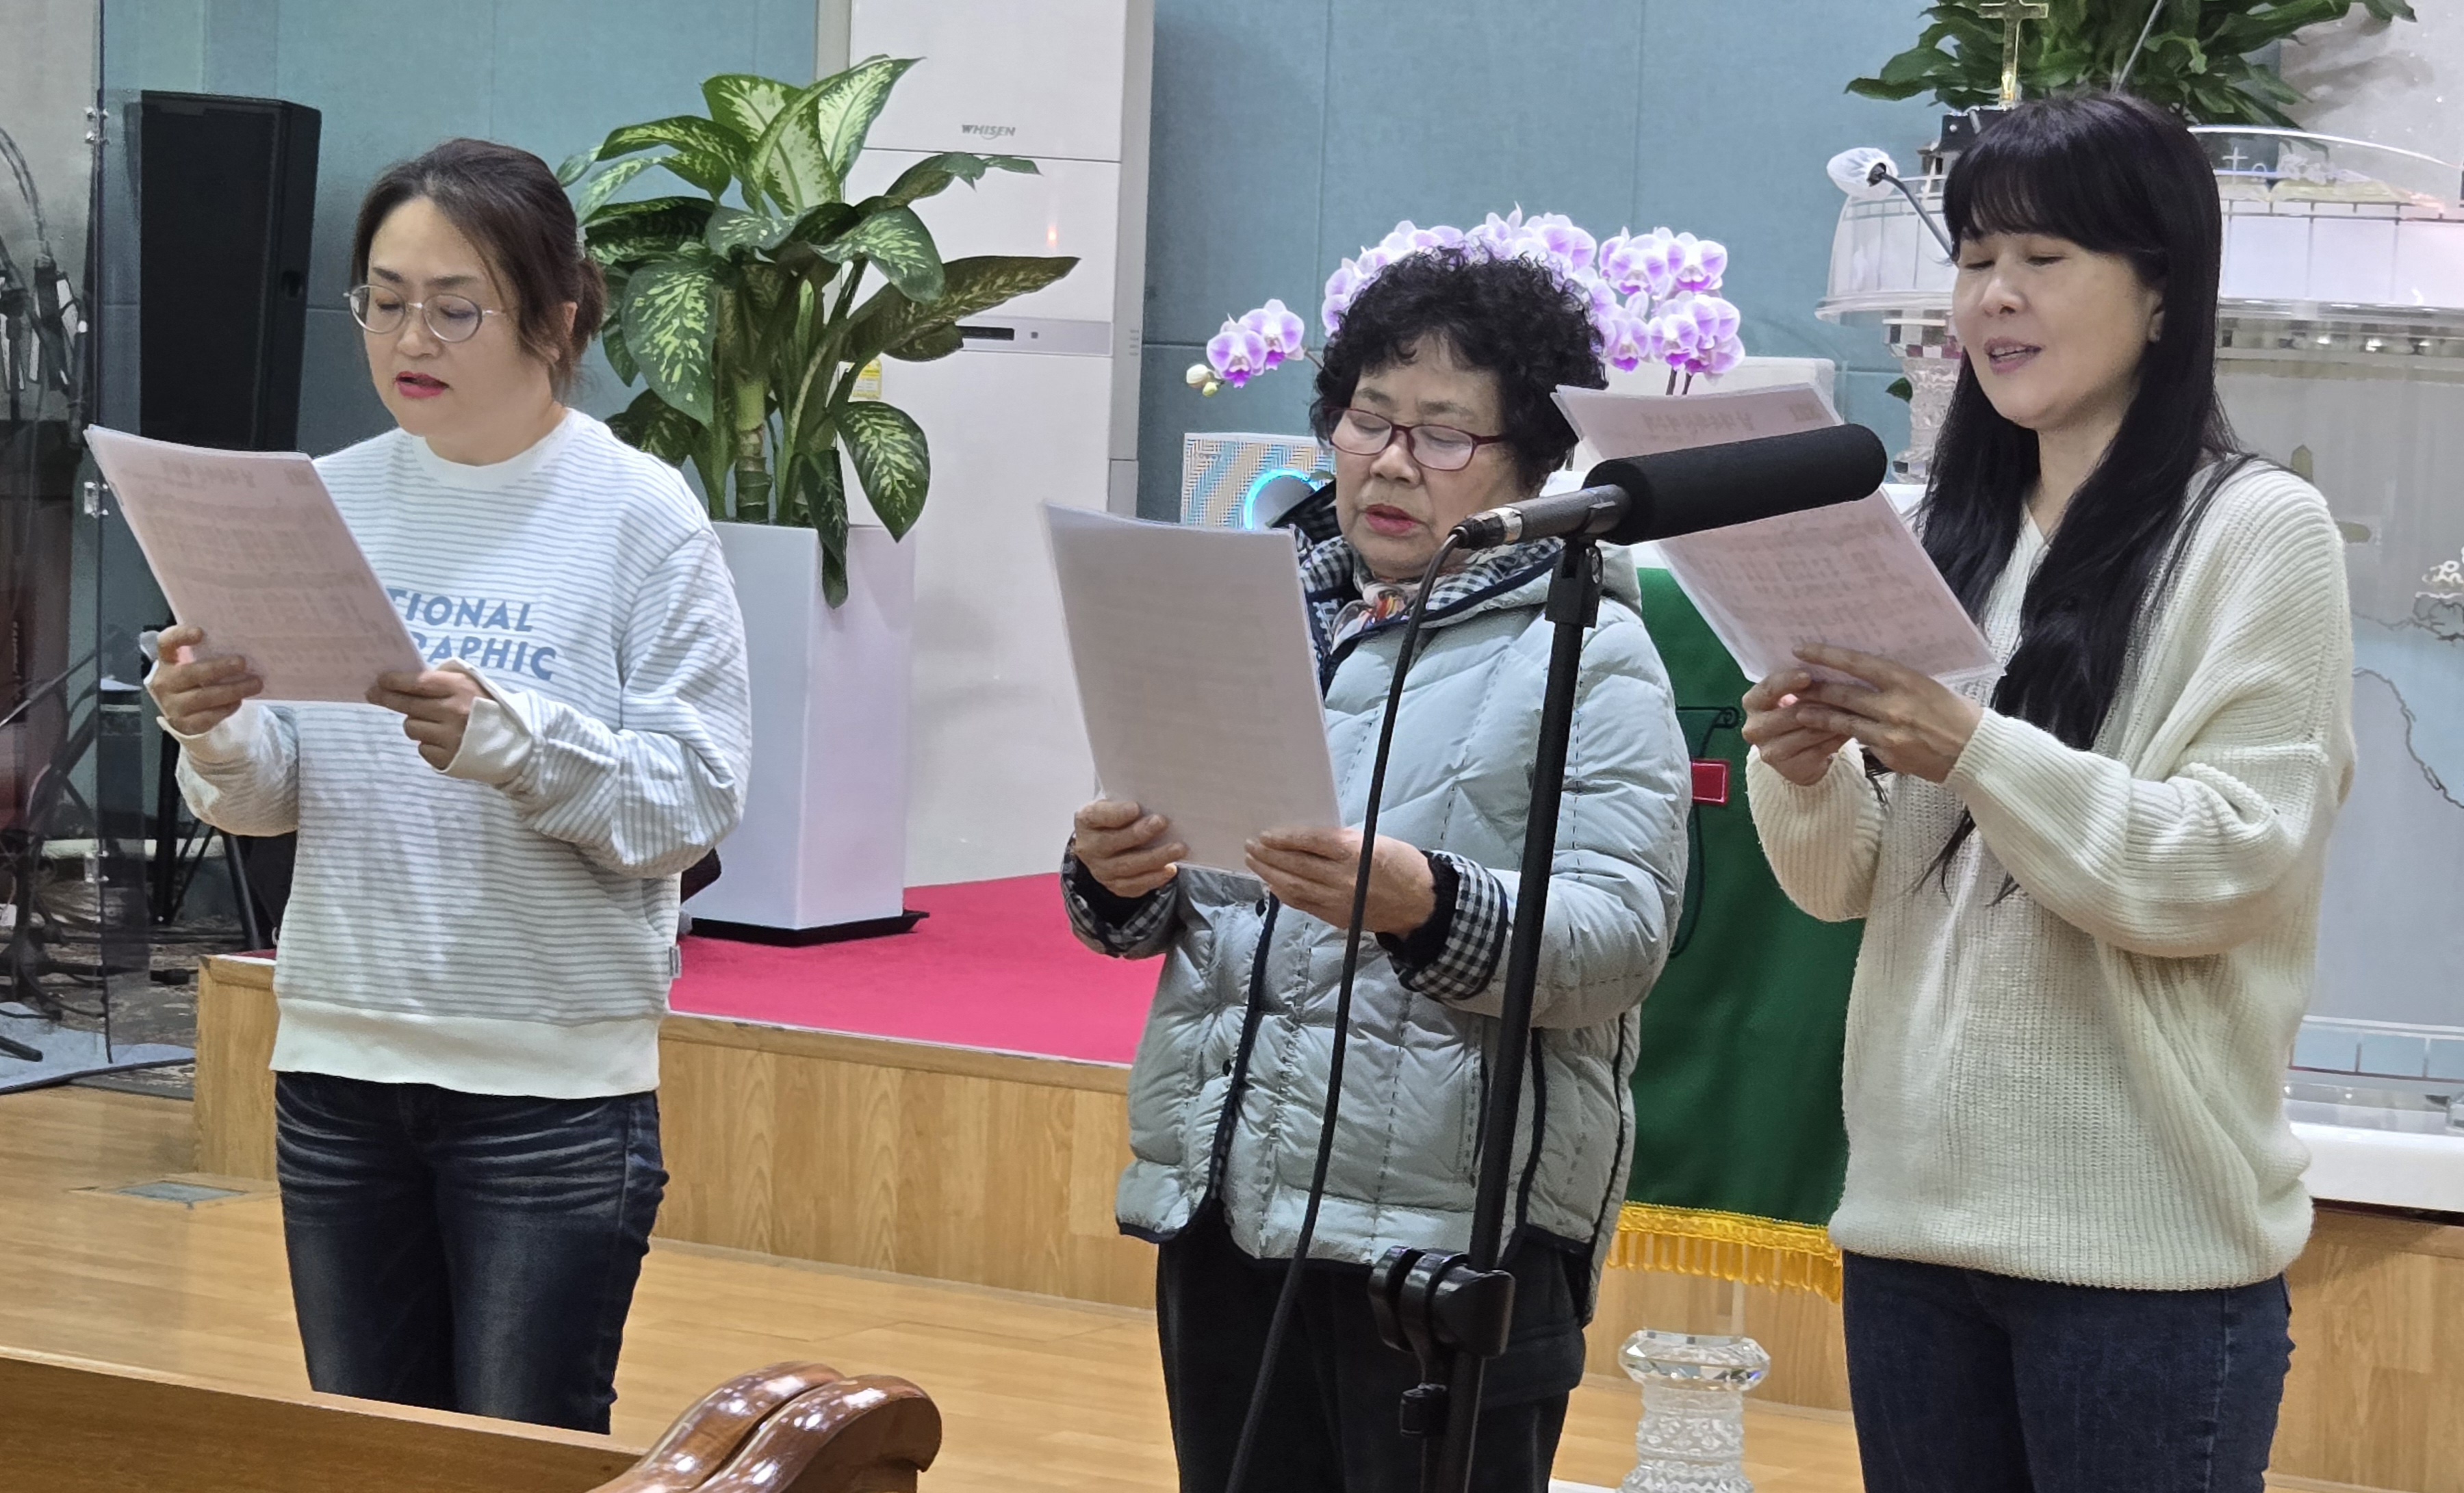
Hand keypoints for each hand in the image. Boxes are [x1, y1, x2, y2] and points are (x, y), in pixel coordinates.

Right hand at [146, 624, 262, 736]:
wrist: (180, 710)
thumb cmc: (194, 678)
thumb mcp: (193, 662)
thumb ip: (208, 652)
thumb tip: (243, 642)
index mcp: (167, 660)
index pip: (166, 643)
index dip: (181, 636)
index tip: (200, 632)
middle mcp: (164, 682)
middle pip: (189, 673)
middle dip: (218, 668)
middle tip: (242, 663)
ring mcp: (172, 704)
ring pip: (202, 697)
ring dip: (232, 690)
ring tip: (255, 684)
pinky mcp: (183, 723)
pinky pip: (207, 717)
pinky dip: (226, 709)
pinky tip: (239, 701)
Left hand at [367, 668, 485, 770]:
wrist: (515, 743)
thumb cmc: (489, 708)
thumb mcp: (472, 684)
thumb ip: (443, 679)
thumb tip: (408, 680)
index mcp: (459, 688)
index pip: (417, 683)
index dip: (394, 681)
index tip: (380, 680)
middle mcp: (452, 712)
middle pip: (407, 705)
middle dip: (387, 698)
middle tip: (375, 694)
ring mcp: (449, 737)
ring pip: (410, 728)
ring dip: (415, 724)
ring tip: (432, 724)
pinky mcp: (447, 758)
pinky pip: (422, 748)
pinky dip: (428, 743)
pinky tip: (443, 740)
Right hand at [1073, 799, 1184, 898]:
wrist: (1105, 846)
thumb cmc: (1116, 819)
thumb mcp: (1115, 804)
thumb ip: (1128, 802)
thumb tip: (1157, 801)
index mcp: (1086, 821)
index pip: (1097, 816)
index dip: (1116, 813)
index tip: (1135, 808)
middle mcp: (1089, 848)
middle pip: (1112, 843)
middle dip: (1139, 833)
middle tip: (1162, 822)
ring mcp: (1101, 870)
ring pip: (1127, 867)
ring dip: (1155, 858)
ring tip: (1178, 848)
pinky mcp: (1115, 886)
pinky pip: (1135, 886)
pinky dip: (1154, 878)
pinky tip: (1170, 869)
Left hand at [1245, 827, 1435, 936]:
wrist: (1421, 903)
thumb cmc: (1401, 864)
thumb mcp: (1374, 840)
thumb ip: (1340, 842)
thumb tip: (1305, 840)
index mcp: (1354, 851)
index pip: (1309, 841)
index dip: (1284, 838)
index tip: (1266, 835)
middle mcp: (1343, 877)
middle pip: (1296, 865)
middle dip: (1269, 855)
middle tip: (1251, 846)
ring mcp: (1338, 900)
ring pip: (1294, 887)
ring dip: (1270, 874)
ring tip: (1255, 863)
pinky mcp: (1336, 917)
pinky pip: (1303, 904)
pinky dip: (1284, 893)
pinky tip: (1273, 884)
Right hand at [1741, 667, 1852, 786]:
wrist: (1795, 754)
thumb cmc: (1796, 713)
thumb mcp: (1793, 695)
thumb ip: (1802, 681)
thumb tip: (1827, 664)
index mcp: (1752, 703)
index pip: (1768, 689)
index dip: (1787, 681)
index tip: (1808, 675)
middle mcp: (1754, 728)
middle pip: (1791, 713)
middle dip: (1820, 702)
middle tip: (1846, 692)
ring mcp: (1769, 751)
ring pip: (1808, 731)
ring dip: (1834, 719)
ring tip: (1855, 707)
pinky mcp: (1788, 768)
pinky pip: (1819, 749)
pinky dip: (1836, 737)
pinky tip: (1850, 728)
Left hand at [1781, 644, 1983, 784]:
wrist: (1976, 752)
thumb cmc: (1956, 713)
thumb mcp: (1929, 686)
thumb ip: (1897, 681)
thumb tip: (1866, 670)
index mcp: (1907, 680)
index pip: (1857, 664)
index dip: (1827, 656)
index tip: (1802, 649)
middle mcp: (1894, 705)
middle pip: (1842, 693)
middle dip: (1814, 688)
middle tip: (1791, 682)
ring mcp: (1889, 732)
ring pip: (1843, 721)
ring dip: (1817, 715)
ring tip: (1797, 711)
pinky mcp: (1888, 754)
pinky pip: (1860, 741)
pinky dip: (1844, 735)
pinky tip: (1827, 733)